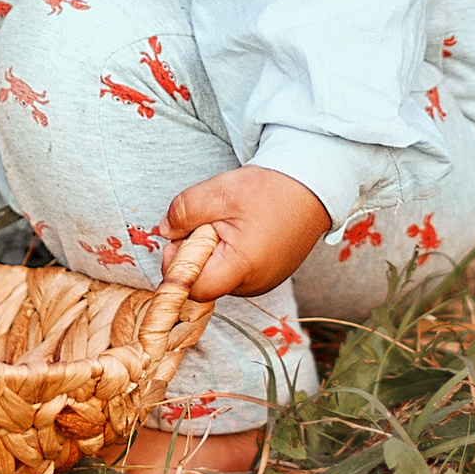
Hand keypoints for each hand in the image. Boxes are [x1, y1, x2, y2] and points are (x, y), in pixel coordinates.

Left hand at [164, 165, 330, 299]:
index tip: (183, 233)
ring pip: (218, 275)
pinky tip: (243, 228)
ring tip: (231, 221)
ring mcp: (261, 284)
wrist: (311, 187)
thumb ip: (184, 211)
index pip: (191, 286)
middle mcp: (253, 285)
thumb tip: (164, 230)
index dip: (177, 262)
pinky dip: (229, 251)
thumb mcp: (219, 191)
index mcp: (241, 268)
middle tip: (210, 219)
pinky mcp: (267, 276)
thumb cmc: (269, 190)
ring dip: (212, 249)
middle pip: (203, 280)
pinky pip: (234, 271)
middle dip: (195, 251)